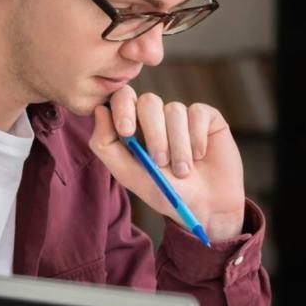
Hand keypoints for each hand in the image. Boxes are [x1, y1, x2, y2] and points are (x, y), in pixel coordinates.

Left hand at [91, 87, 245, 241]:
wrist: (206, 206)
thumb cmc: (165, 192)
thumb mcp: (129, 174)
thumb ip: (106, 145)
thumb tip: (99, 110)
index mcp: (134, 126)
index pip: (122, 99)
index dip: (122, 108)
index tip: (126, 131)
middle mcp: (156, 117)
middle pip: (148, 102)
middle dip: (153, 134)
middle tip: (160, 162)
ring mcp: (181, 115)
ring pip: (174, 110)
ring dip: (178, 145)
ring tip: (183, 171)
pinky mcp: (205, 116)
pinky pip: (197, 113)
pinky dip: (197, 138)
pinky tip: (200, 156)